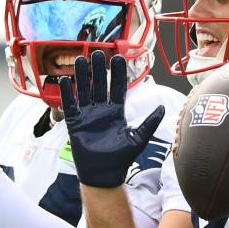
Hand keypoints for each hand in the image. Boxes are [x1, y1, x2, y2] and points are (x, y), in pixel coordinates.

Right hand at [58, 50, 164, 187]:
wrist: (104, 174)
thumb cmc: (121, 158)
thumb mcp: (139, 138)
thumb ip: (150, 122)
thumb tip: (162, 107)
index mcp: (116, 112)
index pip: (117, 88)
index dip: (118, 74)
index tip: (118, 58)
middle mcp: (101, 111)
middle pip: (99, 85)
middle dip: (98, 70)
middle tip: (97, 53)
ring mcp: (87, 116)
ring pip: (84, 91)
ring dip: (82, 76)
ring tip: (79, 60)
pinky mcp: (75, 123)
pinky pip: (70, 106)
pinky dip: (67, 94)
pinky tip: (65, 81)